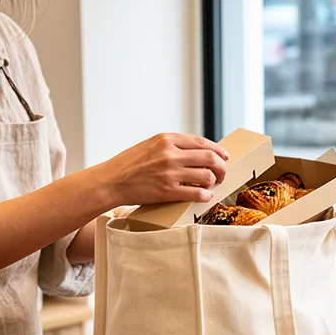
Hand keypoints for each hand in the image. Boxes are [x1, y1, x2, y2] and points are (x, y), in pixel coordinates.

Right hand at [93, 133, 228, 206]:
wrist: (111, 181)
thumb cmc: (130, 164)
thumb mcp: (151, 145)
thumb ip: (172, 146)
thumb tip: (197, 152)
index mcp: (167, 139)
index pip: (202, 142)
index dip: (218, 150)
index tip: (224, 156)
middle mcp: (170, 154)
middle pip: (209, 158)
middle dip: (221, 167)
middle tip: (222, 173)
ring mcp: (170, 173)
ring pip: (206, 176)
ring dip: (214, 181)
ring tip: (212, 185)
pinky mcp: (167, 191)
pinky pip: (196, 193)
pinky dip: (205, 195)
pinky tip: (205, 195)